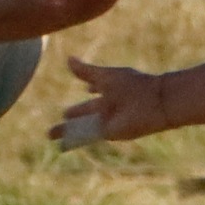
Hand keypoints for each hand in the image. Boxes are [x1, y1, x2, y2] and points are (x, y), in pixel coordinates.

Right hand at [49, 55, 170, 149]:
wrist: (153, 101)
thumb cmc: (133, 85)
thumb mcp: (105, 76)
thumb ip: (86, 72)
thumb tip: (68, 59)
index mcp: (107, 93)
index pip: (88, 101)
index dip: (78, 106)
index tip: (65, 112)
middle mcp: (107, 109)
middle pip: (85, 115)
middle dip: (72, 120)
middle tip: (57, 125)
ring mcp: (107, 122)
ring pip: (84, 127)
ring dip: (68, 131)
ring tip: (50, 135)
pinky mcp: (108, 133)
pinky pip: (87, 137)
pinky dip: (74, 140)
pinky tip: (63, 145)